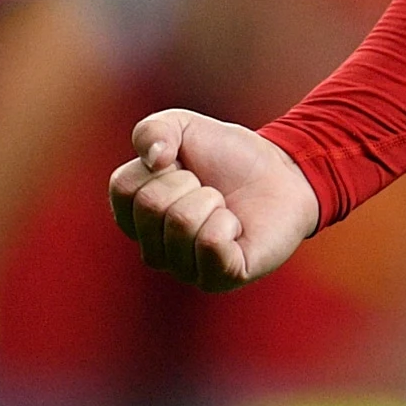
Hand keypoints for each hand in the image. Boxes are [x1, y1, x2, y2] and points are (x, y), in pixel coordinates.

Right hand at [106, 108, 319, 291]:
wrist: (281, 172)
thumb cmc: (226, 156)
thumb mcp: (183, 127)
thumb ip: (152, 131)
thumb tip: (153, 159)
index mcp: (136, 218)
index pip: (124, 188)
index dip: (160, 165)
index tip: (181, 167)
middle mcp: (154, 249)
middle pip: (151, 205)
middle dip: (188, 181)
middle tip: (209, 187)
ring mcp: (185, 269)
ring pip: (182, 223)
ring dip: (211, 201)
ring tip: (224, 206)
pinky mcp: (220, 278)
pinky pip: (211, 244)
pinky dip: (228, 222)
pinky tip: (237, 227)